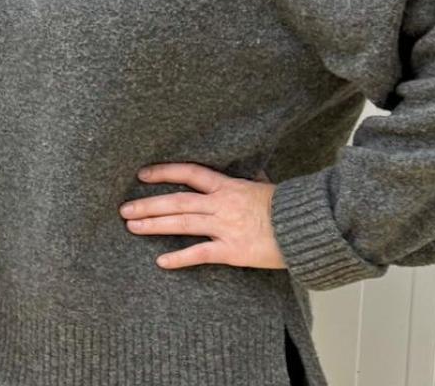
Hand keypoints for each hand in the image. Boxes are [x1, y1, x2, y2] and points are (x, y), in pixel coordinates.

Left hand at [120, 163, 284, 269]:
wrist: (311, 228)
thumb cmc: (292, 209)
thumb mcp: (267, 188)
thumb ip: (252, 182)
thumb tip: (253, 174)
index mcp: (229, 187)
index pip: (189, 173)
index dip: (164, 172)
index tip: (142, 174)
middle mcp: (222, 204)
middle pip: (177, 201)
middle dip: (148, 204)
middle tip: (124, 209)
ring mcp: (226, 227)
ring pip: (182, 223)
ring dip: (154, 224)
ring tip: (131, 226)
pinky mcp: (233, 251)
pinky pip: (200, 253)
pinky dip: (180, 258)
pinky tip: (161, 261)